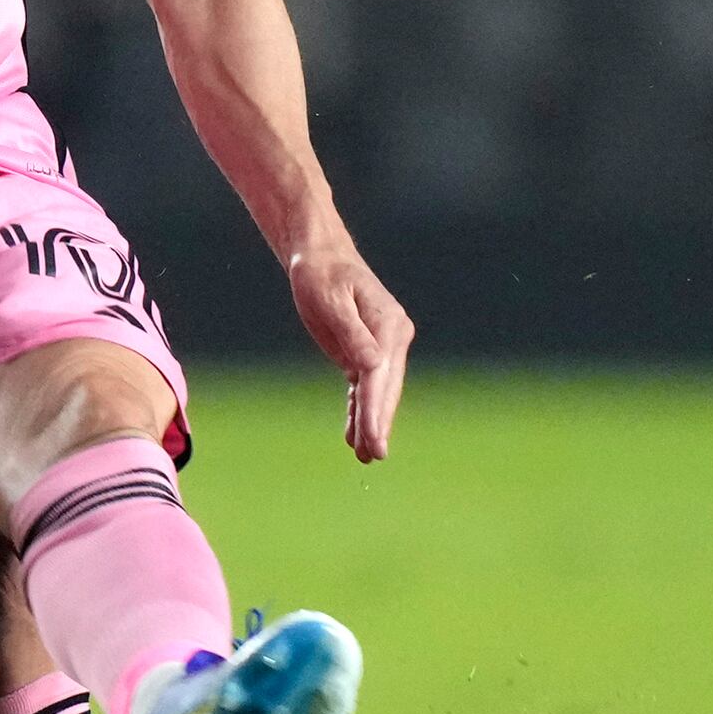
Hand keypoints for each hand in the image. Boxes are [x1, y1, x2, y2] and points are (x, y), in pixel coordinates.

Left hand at [288, 235, 412, 461]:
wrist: (320, 257)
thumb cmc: (322, 274)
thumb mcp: (330, 299)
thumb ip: (351, 333)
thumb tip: (371, 366)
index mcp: (388, 325)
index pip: (380, 376)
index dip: (375, 410)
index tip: (374, 439)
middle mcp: (392, 338)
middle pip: (385, 388)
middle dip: (378, 423)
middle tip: (374, 455)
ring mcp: (382, 347)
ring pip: (378, 392)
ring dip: (371, 423)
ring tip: (366, 456)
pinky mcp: (365, 353)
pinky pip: (365, 387)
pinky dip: (361, 410)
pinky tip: (355, 436)